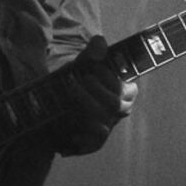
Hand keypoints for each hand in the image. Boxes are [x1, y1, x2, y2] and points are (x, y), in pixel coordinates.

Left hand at [48, 38, 134, 155]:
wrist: (58, 100)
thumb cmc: (77, 78)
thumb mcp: (83, 64)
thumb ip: (92, 53)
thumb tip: (99, 42)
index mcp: (124, 92)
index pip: (127, 90)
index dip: (111, 80)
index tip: (93, 70)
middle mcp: (119, 111)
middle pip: (115, 107)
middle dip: (96, 93)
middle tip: (78, 81)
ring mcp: (107, 126)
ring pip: (104, 125)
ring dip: (87, 109)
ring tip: (70, 97)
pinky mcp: (94, 141)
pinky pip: (95, 144)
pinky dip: (84, 139)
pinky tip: (71, 131)